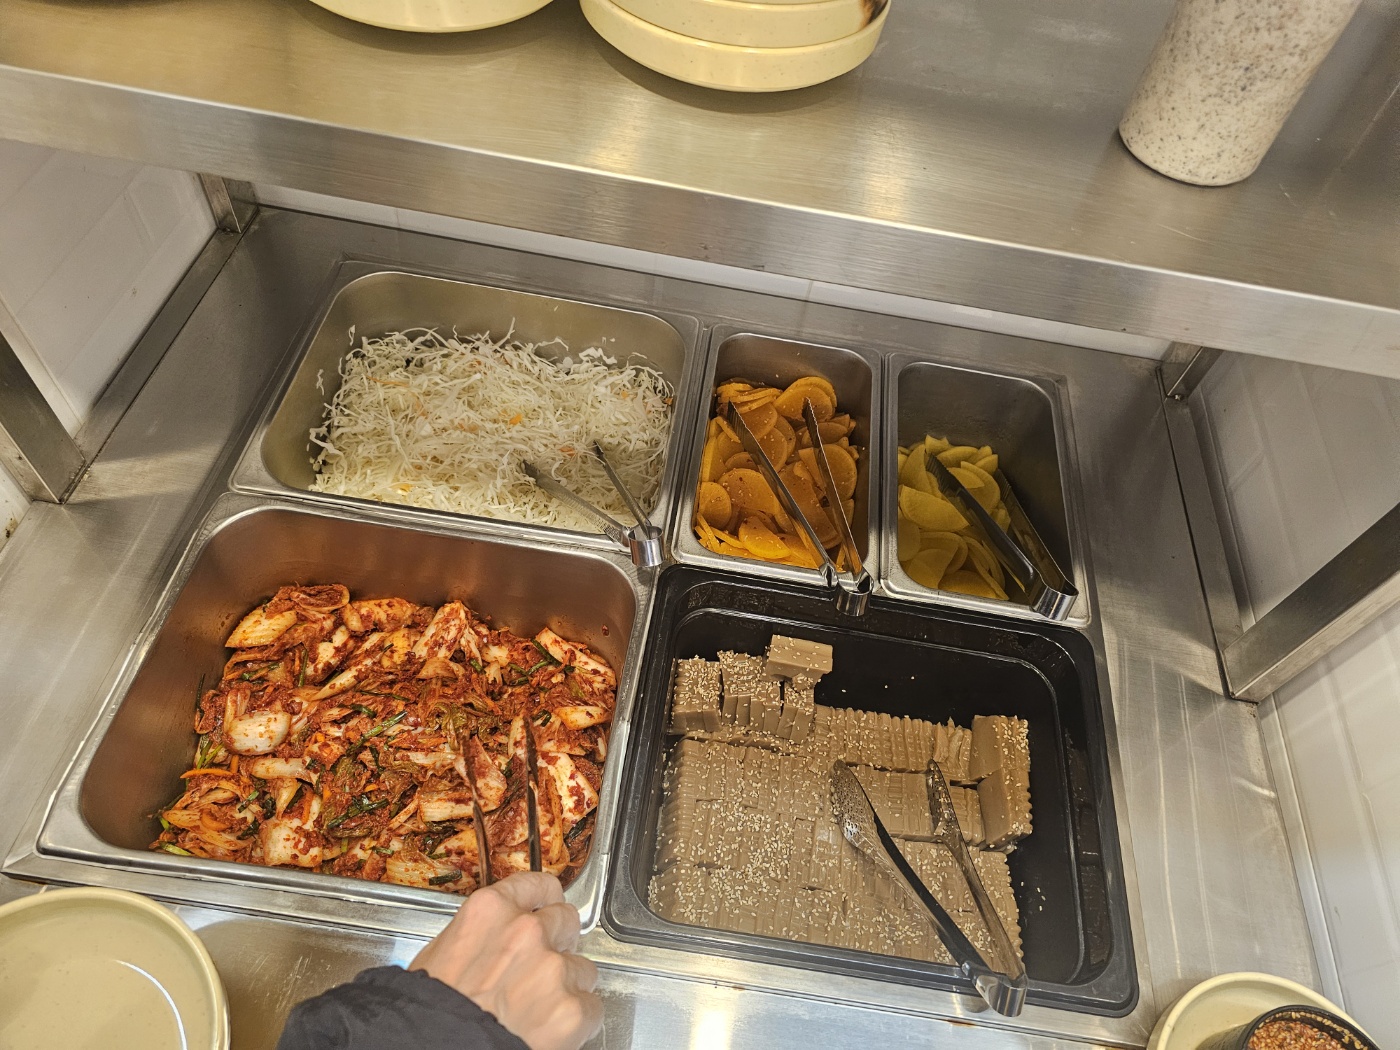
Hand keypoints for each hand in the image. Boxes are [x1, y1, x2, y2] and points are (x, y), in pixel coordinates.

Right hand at [410, 872, 601, 1049]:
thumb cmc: (431, 1010)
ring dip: (568, 985)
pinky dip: (577, 1021)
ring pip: (583, 968)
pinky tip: (551, 1030)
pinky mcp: (572, 1010)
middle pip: (567, 920)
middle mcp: (527, 932)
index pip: (538, 885)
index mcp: (491, 911)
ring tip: (539, 1009)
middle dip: (560, 942)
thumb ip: (481, 935)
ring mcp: (553, 970)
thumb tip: (497, 940)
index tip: (549, 906)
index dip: (546, 899)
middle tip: (543, 966)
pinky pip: (592, 1008)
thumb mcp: (442, 954)